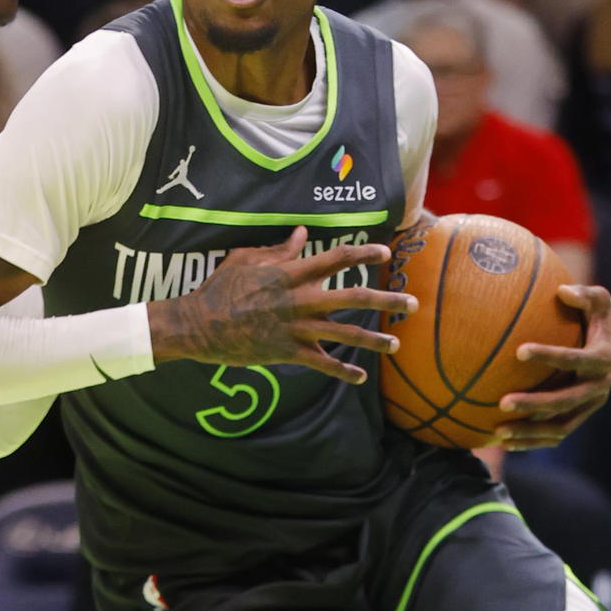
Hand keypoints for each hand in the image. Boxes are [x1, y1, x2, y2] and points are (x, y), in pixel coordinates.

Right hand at [149, 227, 417, 380]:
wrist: (199, 324)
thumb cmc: (220, 287)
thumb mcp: (247, 259)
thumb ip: (279, 249)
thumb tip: (302, 233)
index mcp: (291, 274)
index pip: (336, 259)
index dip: (363, 255)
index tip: (386, 253)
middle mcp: (299, 300)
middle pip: (352, 297)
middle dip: (385, 300)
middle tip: (411, 302)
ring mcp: (295, 328)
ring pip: (344, 334)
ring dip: (374, 339)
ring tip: (396, 344)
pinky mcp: (287, 352)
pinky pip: (322, 364)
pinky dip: (343, 371)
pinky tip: (360, 377)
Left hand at [496, 284, 610, 449]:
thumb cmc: (598, 314)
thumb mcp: (599, 298)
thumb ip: (584, 294)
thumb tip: (563, 291)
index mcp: (604, 358)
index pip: (576, 359)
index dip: (550, 356)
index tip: (519, 351)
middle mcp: (600, 387)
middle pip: (566, 400)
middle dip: (534, 404)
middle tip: (502, 402)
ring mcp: (590, 405)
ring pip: (560, 426)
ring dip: (530, 431)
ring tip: (498, 432)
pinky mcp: (580, 416)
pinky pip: (555, 433)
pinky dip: (532, 440)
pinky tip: (503, 443)